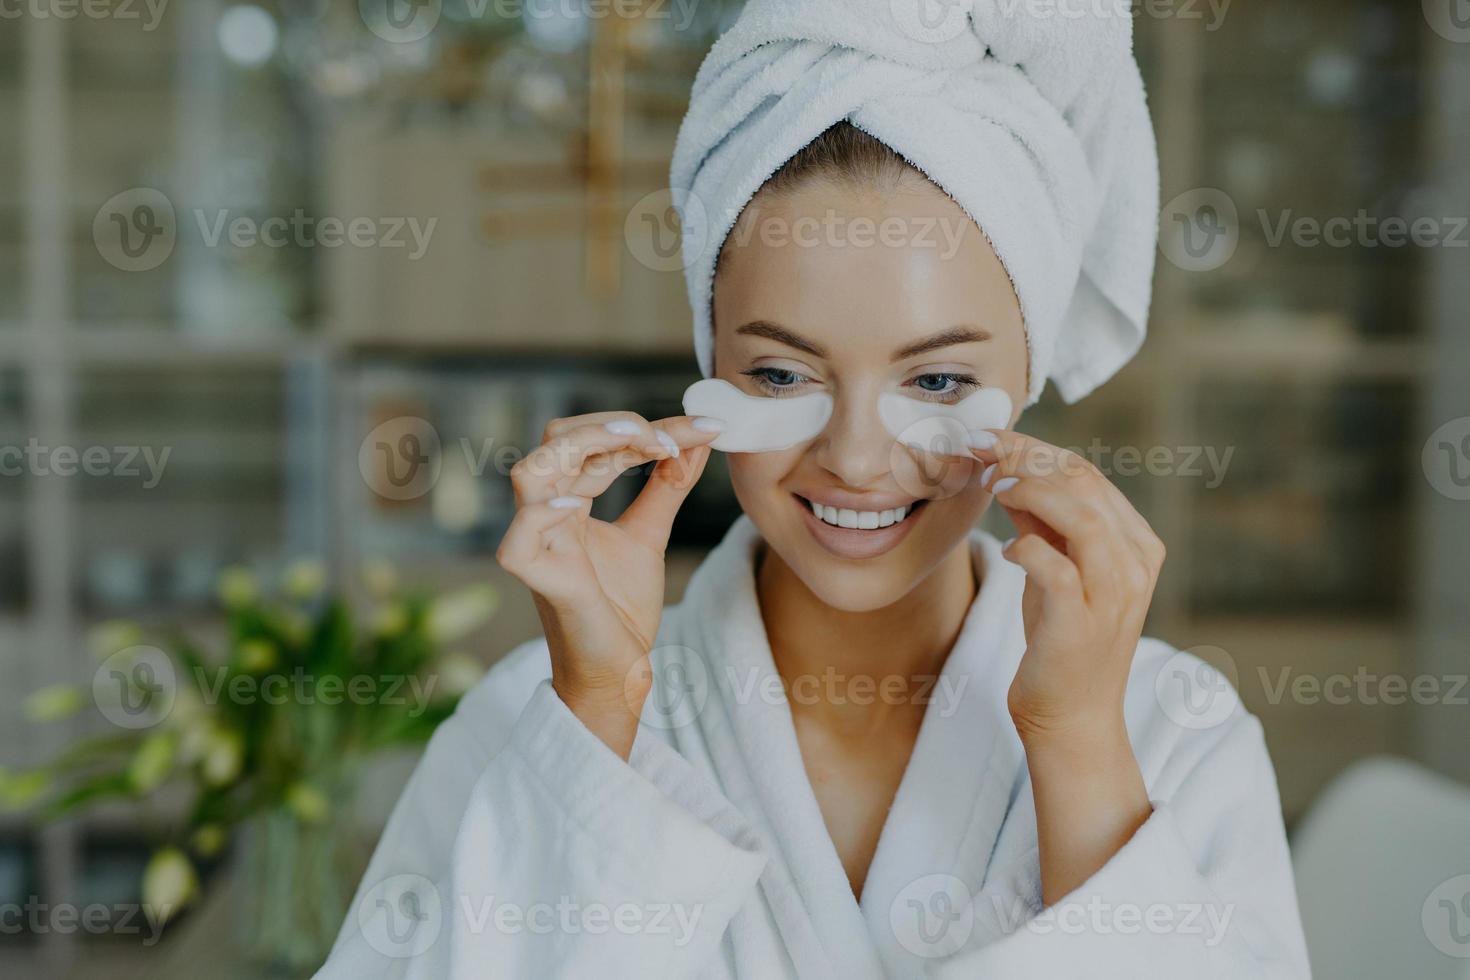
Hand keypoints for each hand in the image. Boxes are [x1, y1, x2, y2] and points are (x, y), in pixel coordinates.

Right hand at [496, 411, 717, 756]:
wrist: (618, 673)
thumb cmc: (621, 608)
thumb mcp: (649, 535)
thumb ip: (667, 487)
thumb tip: (696, 440)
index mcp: (566, 501)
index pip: (590, 441)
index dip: (640, 427)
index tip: (698, 429)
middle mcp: (546, 515)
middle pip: (556, 441)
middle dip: (612, 426)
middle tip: (669, 438)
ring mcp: (538, 546)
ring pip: (530, 474)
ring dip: (584, 447)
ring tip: (638, 444)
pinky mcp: (540, 582)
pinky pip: (519, 542)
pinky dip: (542, 514)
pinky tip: (579, 499)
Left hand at [971, 431, 1165, 741]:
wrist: (1071, 714)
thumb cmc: (1061, 637)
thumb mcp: (1054, 566)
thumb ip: (1039, 520)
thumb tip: (1007, 469)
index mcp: (1136, 542)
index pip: (1088, 474)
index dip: (1036, 448)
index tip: (990, 438)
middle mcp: (1135, 563)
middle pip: (1083, 484)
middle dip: (1026, 457)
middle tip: (979, 449)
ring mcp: (1114, 593)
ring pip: (1081, 517)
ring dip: (1031, 491)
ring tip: (994, 486)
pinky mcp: (1082, 622)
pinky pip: (1055, 566)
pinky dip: (1025, 548)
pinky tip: (1008, 551)